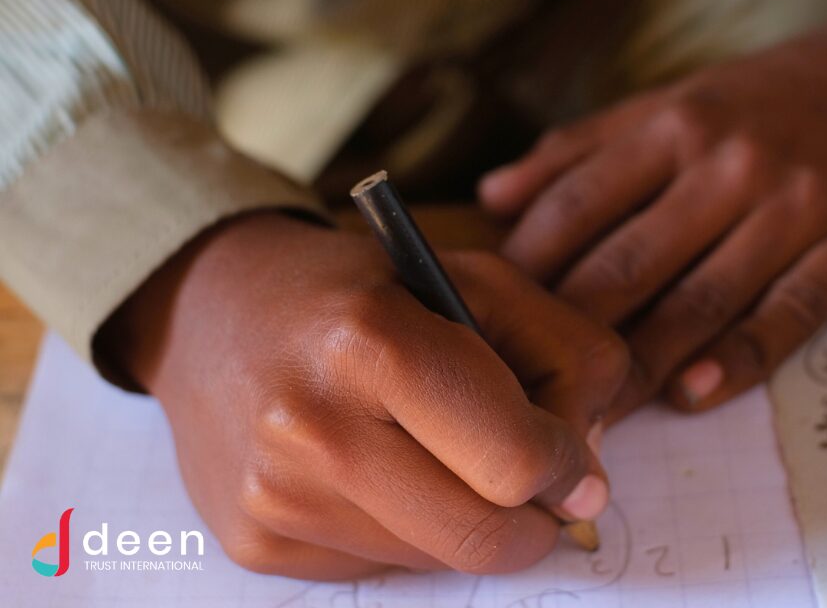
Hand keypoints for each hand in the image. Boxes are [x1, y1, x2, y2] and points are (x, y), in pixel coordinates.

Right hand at [99, 211, 628, 579]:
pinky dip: (410, 530)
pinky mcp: (254, 542)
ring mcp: (276, 495)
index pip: (513, 456)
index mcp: (374, 342)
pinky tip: (387, 469)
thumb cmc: (362, 284)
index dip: (568, 466)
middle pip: (481, 535)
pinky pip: (377, 569)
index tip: (578, 462)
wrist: (215, 306)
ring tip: (450, 457)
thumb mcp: (477, 277)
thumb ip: (565, 351)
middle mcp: (314, 427)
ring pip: (435, 561)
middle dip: (535, 519)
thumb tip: (590, 469)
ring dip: (470, 522)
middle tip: (544, 488)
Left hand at [479, 15, 826, 418]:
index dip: (526, 266)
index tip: (490, 312)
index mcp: (673, 123)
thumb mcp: (668, 102)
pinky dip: (738, 358)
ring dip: (642, 362)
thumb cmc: (761, 96)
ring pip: (702, 297)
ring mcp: (798, 204)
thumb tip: (492, 198)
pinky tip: (691, 393)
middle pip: (630, 260)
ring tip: (593, 409)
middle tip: (528, 382)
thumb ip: (579, 149)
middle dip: (570, 329)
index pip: (578, 204)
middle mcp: (729, 163)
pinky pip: (791, 312)